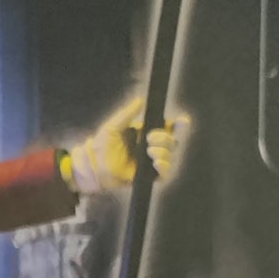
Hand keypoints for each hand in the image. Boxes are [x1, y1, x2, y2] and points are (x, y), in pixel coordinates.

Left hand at [67, 93, 191, 193]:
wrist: (95, 167)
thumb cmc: (103, 146)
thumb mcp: (113, 126)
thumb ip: (127, 114)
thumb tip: (141, 101)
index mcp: (147, 133)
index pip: (169, 128)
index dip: (179, 125)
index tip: (183, 121)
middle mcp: (152, 147)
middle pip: (172, 141)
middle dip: (165, 138)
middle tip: (149, 138)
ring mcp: (151, 162)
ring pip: (170, 156)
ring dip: (163, 151)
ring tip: (149, 151)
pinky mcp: (149, 176)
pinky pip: (165, 173)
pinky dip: (164, 166)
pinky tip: (156, 162)